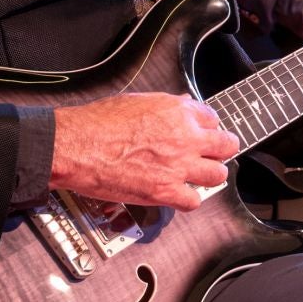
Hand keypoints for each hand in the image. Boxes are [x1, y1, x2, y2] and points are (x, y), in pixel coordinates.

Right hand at [49, 92, 240, 210]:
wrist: (76, 146)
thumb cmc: (97, 123)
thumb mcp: (137, 100)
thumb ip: (166, 105)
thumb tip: (181, 104)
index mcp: (178, 112)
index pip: (212, 118)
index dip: (207, 127)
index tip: (203, 132)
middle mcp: (185, 138)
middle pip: (226, 145)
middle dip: (221, 149)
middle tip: (213, 153)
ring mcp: (178, 166)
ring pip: (217, 175)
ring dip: (210, 175)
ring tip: (200, 175)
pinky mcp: (165, 191)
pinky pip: (194, 201)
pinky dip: (189, 199)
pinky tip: (181, 195)